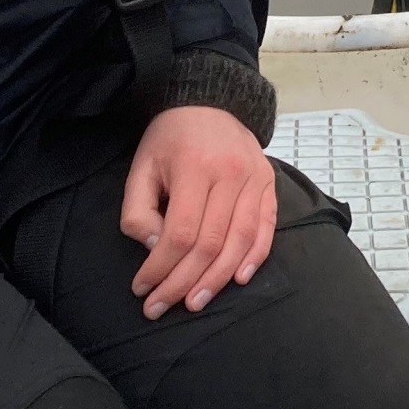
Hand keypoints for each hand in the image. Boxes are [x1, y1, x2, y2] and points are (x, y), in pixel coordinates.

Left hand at [123, 104, 277, 317]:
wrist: (209, 101)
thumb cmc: (169, 139)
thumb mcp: (141, 168)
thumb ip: (139, 211)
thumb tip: (155, 248)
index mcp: (195, 168)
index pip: (180, 233)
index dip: (160, 268)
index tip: (142, 288)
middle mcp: (231, 174)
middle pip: (210, 243)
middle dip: (183, 282)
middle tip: (160, 307)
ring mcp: (255, 178)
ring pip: (240, 241)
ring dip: (217, 279)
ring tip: (195, 302)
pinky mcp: (269, 183)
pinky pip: (266, 227)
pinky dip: (255, 257)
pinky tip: (238, 279)